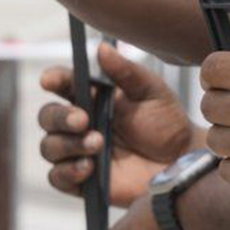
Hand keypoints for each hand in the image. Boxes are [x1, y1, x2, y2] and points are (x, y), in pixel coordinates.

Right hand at [39, 43, 195, 207]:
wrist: (181, 160)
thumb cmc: (166, 121)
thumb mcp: (151, 91)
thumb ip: (126, 72)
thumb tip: (101, 48)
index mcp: (92, 96)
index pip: (63, 84)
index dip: (53, 80)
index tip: (49, 80)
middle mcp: (79, 123)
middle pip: (48, 116)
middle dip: (59, 117)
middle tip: (83, 119)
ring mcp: (77, 152)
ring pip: (49, 147)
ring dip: (68, 144)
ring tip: (98, 143)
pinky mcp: (81, 181)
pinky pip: (57, 177)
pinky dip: (68, 171)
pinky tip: (89, 167)